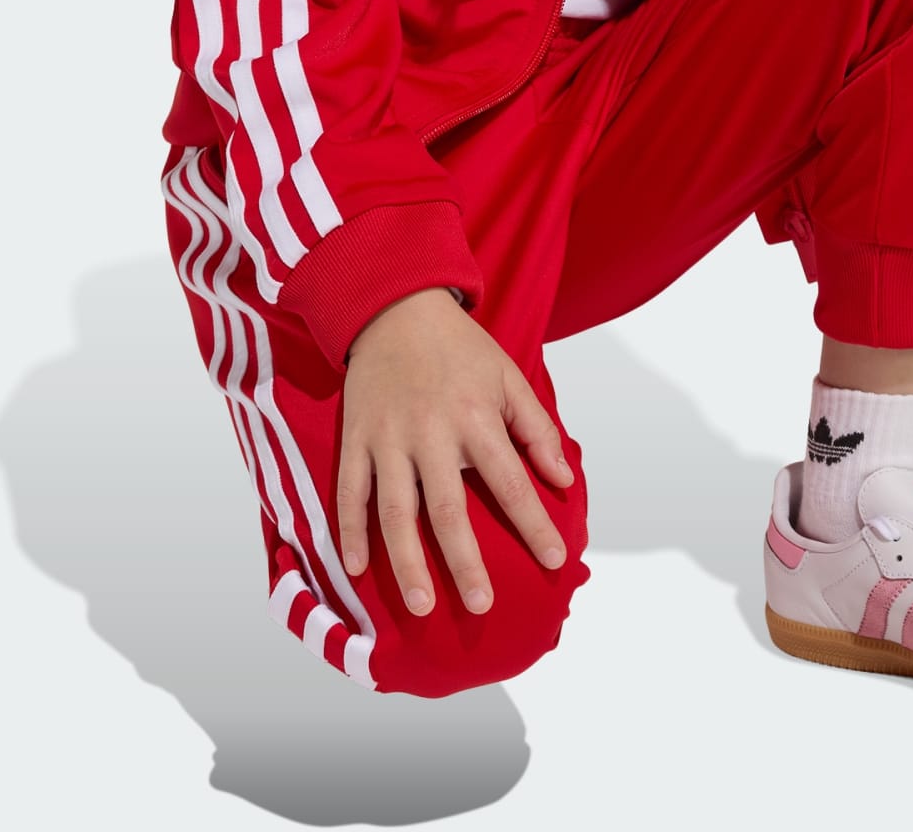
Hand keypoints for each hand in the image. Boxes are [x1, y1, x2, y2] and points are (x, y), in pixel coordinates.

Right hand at [338, 286, 574, 616]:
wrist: (396, 306)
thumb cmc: (460, 348)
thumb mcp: (508, 376)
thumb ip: (537, 429)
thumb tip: (562, 480)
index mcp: (475, 416)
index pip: (511, 481)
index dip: (534, 523)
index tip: (554, 560)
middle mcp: (430, 431)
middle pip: (448, 508)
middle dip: (464, 561)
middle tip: (480, 605)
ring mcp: (388, 437)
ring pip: (395, 510)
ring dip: (406, 561)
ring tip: (421, 605)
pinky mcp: (356, 437)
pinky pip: (350, 491)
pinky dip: (350, 531)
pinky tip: (356, 569)